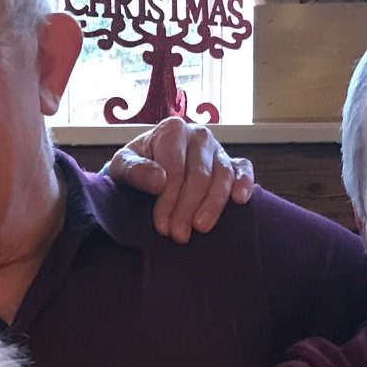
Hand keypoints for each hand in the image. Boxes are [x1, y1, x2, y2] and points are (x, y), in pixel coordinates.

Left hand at [105, 118, 255, 243]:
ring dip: (213, 205)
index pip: (175, 168)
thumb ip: (134, 170)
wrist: (148, 172)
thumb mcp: (122, 167)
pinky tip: (239, 200)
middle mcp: (198, 135)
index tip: (162, 226)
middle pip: (199, 175)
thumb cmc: (136, 168)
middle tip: (178, 236)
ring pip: (223, 176)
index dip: (169, 199)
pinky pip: (243, 169)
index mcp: (172, 130)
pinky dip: (244, 183)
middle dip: (187, 208)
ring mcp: (217, 149)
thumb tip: (159, 180)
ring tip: (201, 228)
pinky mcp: (232, 162)